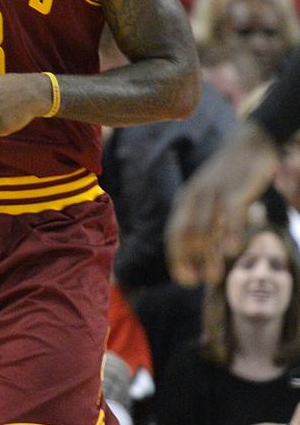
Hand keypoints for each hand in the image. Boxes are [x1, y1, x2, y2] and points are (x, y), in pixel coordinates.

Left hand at [165, 121, 278, 285]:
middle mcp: (195, 197)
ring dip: (207, 255)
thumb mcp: (213, 202)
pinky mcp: (236, 189)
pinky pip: (231, 213)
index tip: (185, 279)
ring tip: (213, 277)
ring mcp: (215, 192)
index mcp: (186, 201)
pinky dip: (231, 233)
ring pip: (204, 227)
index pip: (173, 234)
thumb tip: (206, 260)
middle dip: (186, 260)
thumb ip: (209, 227)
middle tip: (196, 281)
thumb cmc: (231, 179)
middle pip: (184, 233)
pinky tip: (234, 251)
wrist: (250, 143)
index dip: (176, 259)